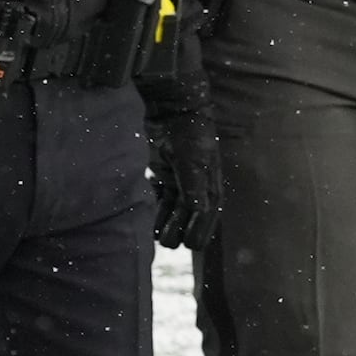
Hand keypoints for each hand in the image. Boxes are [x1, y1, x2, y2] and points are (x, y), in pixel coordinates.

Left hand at [147, 113, 220, 249]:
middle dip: (178, 231)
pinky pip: (160, 200)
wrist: (172, 111)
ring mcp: (179, 184)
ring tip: (155, 235)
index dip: (199, 232)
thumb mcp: (193, 161)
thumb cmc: (188, 135)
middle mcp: (197, 189)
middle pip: (188, 220)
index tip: (189, 244)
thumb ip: (194, 186)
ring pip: (172, 213)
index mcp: (210, 188)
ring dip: (164, 224)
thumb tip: (200, 212)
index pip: (207, 219)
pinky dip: (154, 209)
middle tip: (165, 239)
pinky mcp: (163, 176)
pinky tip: (145, 216)